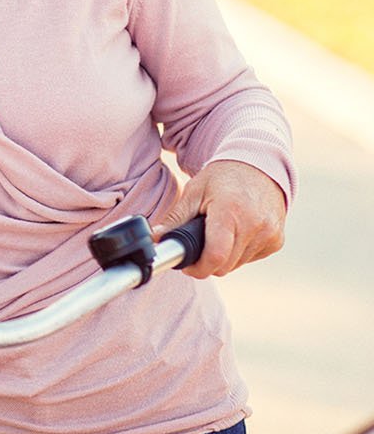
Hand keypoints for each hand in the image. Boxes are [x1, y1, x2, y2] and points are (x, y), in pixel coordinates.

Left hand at [156, 159, 286, 278]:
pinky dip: (239, 253)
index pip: (215, 256)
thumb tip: (155, 238)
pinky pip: (251, 259)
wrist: (259, 166)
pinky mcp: (277, 240)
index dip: (198, 267)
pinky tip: (236, 233)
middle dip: (207, 262)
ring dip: (224, 257)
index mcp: (230, 212)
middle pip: (224, 265)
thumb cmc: (222, 178)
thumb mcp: (194, 192)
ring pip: (237, 265)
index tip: (187, 266)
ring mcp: (269, 234)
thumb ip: (175, 218)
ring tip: (218, 234)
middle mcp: (254, 225)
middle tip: (198, 246)